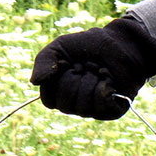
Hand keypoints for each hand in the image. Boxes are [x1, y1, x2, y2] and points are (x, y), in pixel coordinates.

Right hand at [30, 17, 155, 119]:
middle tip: (85, 66)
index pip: (48, 101)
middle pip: (65, 105)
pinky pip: (100, 107)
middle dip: (75, 80)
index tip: (66, 63)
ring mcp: (93, 109)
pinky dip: (104, 87)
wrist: (121, 43)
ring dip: (90, 82)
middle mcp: (75, 103)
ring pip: (83, 107)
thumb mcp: (61, 46)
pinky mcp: (111, 111)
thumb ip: (44, 60)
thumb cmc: (90, 45)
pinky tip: (109, 79)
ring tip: (99, 71)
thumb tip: (34, 82)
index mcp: (60, 92)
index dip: (56, 81)